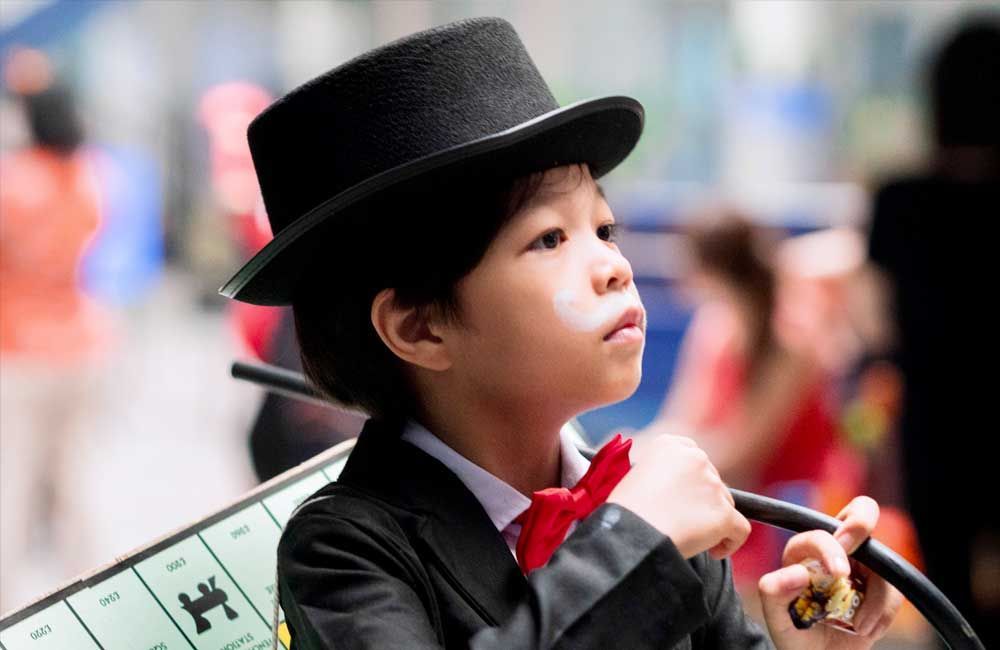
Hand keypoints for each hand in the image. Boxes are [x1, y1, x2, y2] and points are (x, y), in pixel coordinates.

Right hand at [607, 434, 750, 558]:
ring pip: (726, 504)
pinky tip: (714, 551)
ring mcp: (712, 485)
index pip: (694, 456)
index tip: (682, 497)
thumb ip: (661, 472)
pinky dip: (731, 541)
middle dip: (703, 501)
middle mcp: (696, 458)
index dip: (692, 480)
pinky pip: (741, 529)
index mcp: (670, 445)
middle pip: (713, 480)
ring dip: (713, 520)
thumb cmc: (625, 512)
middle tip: (683, 521)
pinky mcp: (723, 513)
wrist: (630, 534)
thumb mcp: (635, 476)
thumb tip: (676, 490)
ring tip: (691, 538)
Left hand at [758, 496, 902, 649]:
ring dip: (878, 596)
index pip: (818, 534)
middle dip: (862, 519)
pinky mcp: (881, 587)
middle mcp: (834, 552)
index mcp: (803, 553)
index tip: (839, 572)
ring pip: (883, 560)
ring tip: (858, 625)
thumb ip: (775, 593)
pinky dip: (885, 613)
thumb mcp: (777, 618)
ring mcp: (861, 567)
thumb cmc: (795, 635)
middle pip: (857, 513)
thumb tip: (797, 572)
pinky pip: (896, 588)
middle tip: (860, 542)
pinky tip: (865, 629)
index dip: (830, 547)